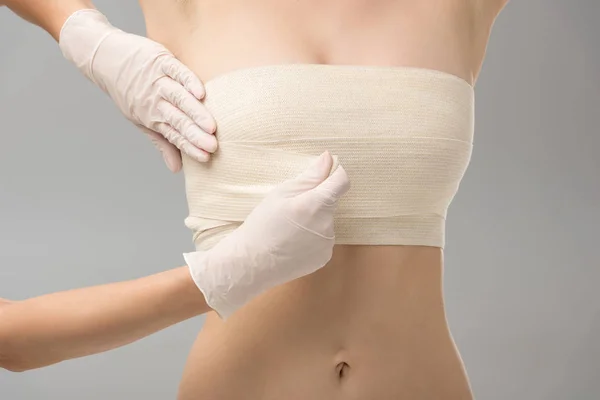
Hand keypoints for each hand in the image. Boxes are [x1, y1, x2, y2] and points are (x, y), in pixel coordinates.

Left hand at [58, 9, 216, 171]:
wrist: (105, 58)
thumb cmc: (128, 92)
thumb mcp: (140, 120)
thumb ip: (162, 143)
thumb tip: (176, 169)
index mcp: (151, 118)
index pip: (174, 135)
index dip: (190, 147)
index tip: (205, 157)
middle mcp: (154, 101)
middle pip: (178, 120)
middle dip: (195, 134)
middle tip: (213, 146)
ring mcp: (157, 80)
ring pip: (179, 99)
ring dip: (195, 113)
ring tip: (211, 126)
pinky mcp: (160, 61)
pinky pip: (177, 72)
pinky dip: (189, 82)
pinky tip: (201, 93)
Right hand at [184, 151, 350, 319]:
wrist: (251, 263)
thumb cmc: (262, 224)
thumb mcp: (280, 193)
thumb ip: (310, 176)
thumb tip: (329, 158)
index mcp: (315, 205)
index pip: (341, 182)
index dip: (335, 175)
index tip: (326, 175)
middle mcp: (326, 225)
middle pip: (331, 203)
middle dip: (317, 201)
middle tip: (292, 208)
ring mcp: (327, 244)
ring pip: (326, 222)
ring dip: (315, 220)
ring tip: (290, 228)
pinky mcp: (324, 257)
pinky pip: (323, 240)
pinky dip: (312, 238)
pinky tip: (293, 243)